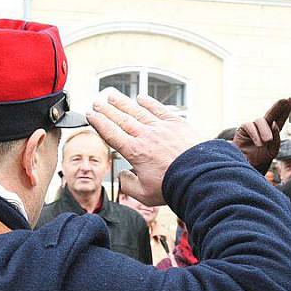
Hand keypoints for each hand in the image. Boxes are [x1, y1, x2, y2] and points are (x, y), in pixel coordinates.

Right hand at [87, 89, 202, 205]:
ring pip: (137, 111)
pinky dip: (149, 102)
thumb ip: (128, 185)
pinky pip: (159, 109)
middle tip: (97, 102)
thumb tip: (123, 175)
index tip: (90, 115)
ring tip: (112, 96)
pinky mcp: (176, 123)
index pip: (111, 133)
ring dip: (123, 103)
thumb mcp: (144, 194)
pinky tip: (141, 98)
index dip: (98, 123)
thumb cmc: (174, 186)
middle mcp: (145, 135)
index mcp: (134, 151)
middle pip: (121, 119)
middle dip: (106, 110)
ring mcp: (161, 127)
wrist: (200, 176)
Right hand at [232, 98, 290, 173]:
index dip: (286, 109)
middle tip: (285, 100)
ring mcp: (253, 127)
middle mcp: (263, 127)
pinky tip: (259, 143)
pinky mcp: (243, 129)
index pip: (280, 118)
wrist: (244, 165)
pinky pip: (250, 126)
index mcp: (272, 132)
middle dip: (279, 106)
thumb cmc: (259, 159)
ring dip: (266, 131)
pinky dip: (256, 134)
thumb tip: (274, 124)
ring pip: (262, 121)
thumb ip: (277, 139)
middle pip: (272, 113)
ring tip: (267, 141)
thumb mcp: (272, 151)